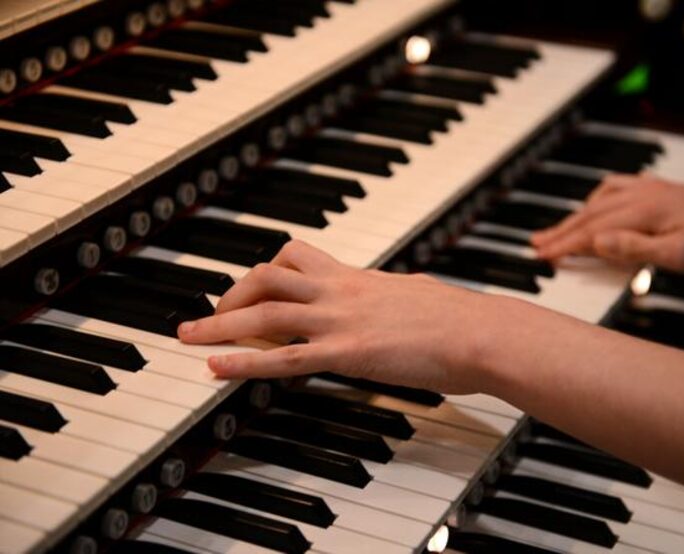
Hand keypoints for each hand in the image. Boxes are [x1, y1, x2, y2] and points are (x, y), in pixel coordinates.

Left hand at [177, 240, 513, 392]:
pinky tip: (214, 367)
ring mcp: (341, 321)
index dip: (264, 271)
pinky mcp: (347, 353)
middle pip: (268, 276)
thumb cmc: (460, 318)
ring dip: (218, 322)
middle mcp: (342, 291)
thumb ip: (395, 294)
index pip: (297, 258)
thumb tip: (399, 293)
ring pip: (264, 311)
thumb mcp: (418, 296)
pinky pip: (284, 355)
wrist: (481, 332)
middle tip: (210, 313)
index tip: (247, 287)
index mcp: (358, 278)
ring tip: (187, 336)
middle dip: (230, 292)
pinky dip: (243, 360)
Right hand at [530, 174, 683, 272]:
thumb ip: (633, 249)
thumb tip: (596, 242)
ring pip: (601, 201)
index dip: (563, 245)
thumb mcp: (679, 257)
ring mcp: (652, 190)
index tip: (540, 255)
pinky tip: (597, 207)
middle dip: (560, 230)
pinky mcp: (663, 191)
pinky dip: (598, 200)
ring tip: (555, 229)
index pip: (591, 231)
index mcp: (643, 212)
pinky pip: (618, 190)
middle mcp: (643, 195)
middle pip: (589, 214)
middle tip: (534, 243)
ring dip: (575, 216)